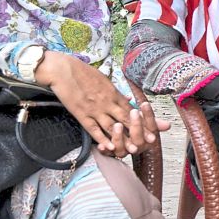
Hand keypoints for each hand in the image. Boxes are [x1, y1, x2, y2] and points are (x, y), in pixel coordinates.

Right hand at [36, 52, 168, 157]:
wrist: (62, 69)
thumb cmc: (82, 72)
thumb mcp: (103, 80)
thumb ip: (115, 92)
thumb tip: (127, 98)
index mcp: (114, 93)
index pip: (132, 108)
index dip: (144, 119)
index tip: (156, 127)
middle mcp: (107, 102)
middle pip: (126, 118)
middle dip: (140, 130)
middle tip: (152, 141)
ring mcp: (94, 109)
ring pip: (112, 126)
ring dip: (124, 138)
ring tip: (135, 149)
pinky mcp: (81, 113)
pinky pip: (93, 128)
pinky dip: (102, 139)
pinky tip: (109, 147)